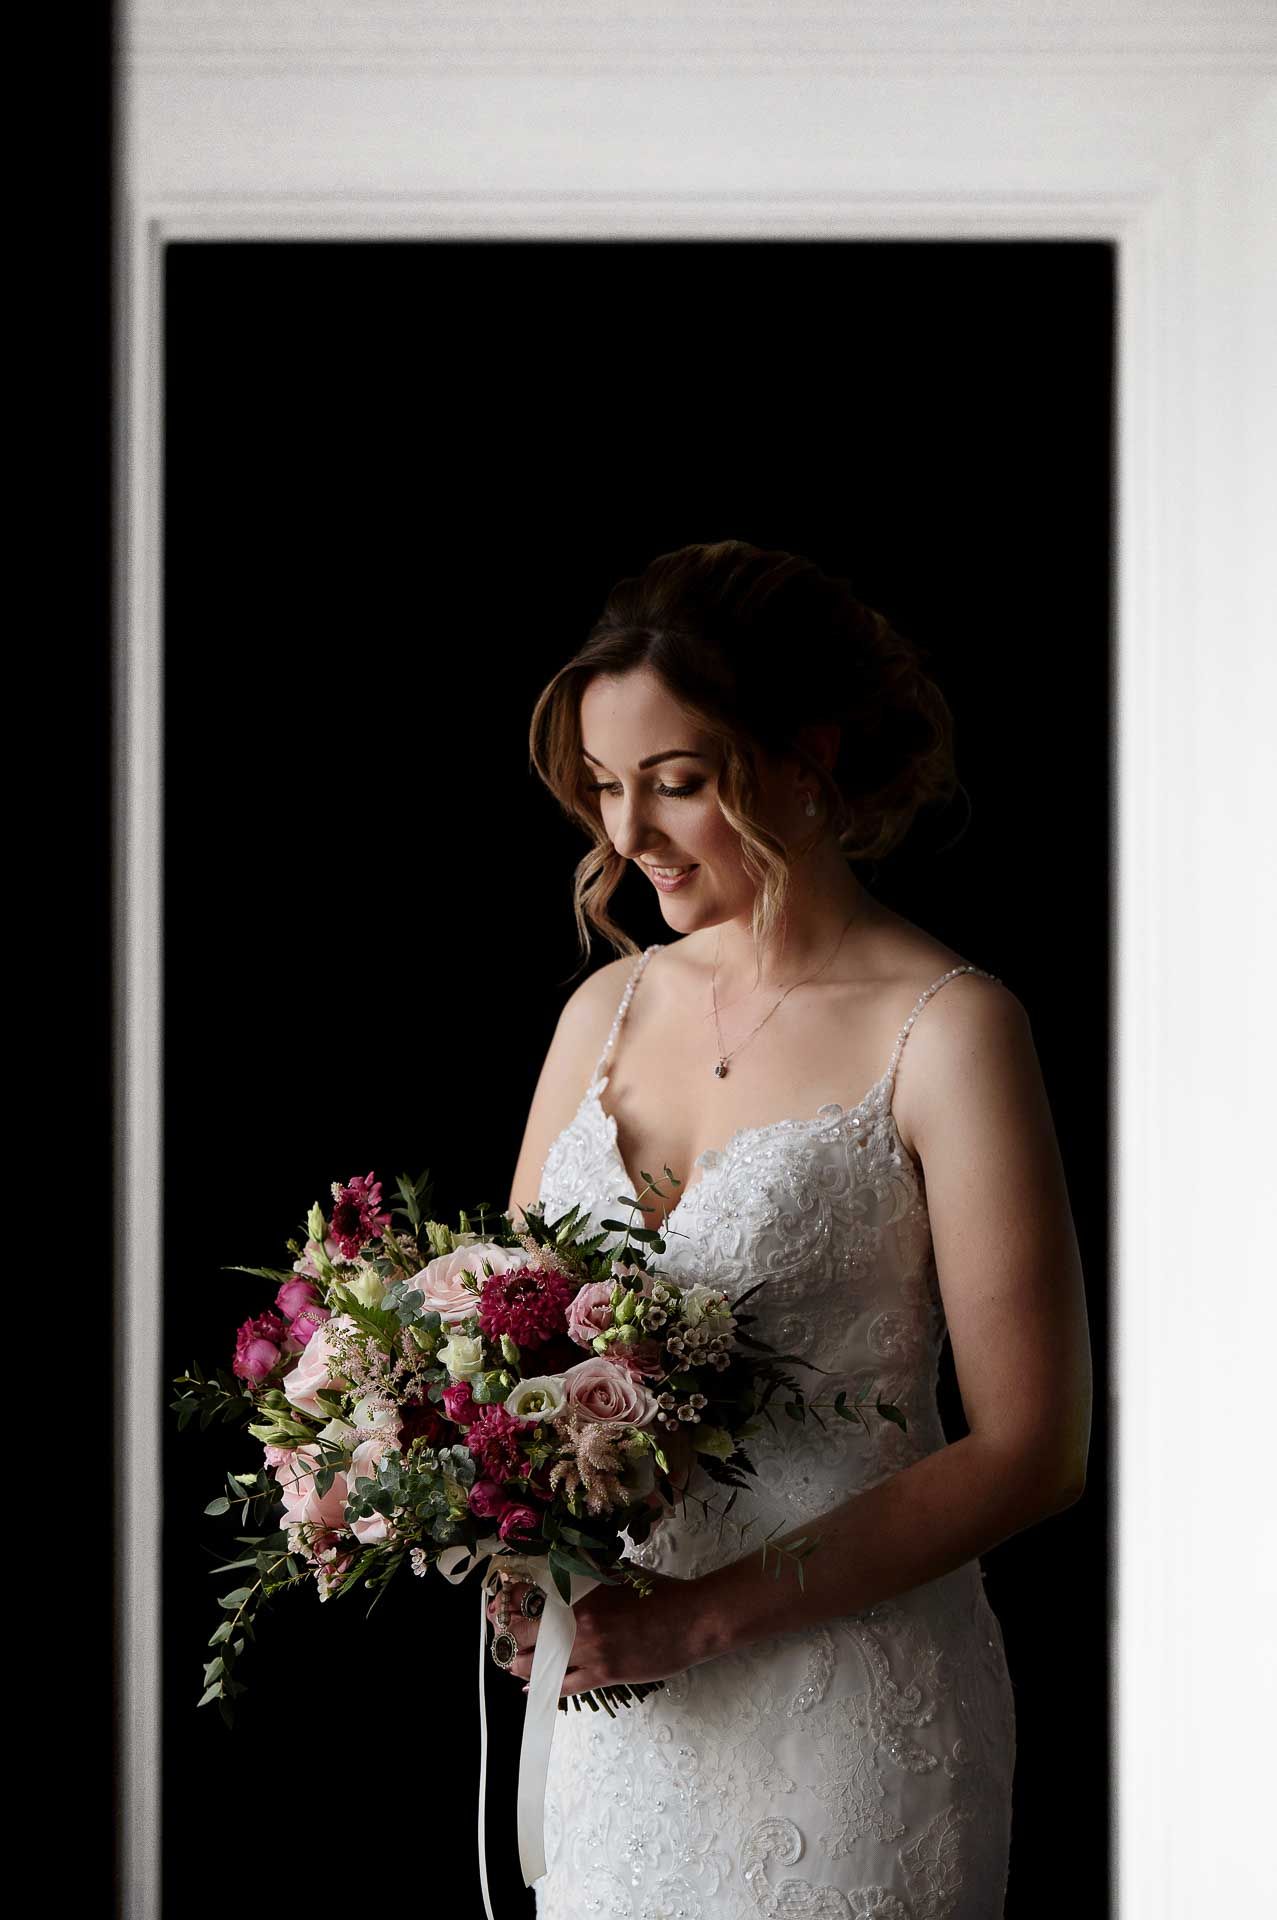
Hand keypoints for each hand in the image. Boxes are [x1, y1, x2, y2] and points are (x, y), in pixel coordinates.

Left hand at [485, 1567, 712, 1698]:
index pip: (527, 1596)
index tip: (497, 1602)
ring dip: (517, 1662)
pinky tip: (532, 1687)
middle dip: (505, 1633)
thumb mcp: (618, 1570)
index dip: (505, 1600)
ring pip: (538, 1663)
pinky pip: (563, 1686)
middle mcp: (579, 1621)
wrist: (691, 1620)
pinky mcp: (603, 1675)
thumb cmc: (658, 1591)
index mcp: (580, 1591)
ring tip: (510, 1658)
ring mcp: (590, 1651)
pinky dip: (542, 1687)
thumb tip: (561, 1567)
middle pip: (523, 1632)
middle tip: (499, 1629)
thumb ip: (587, 1571)